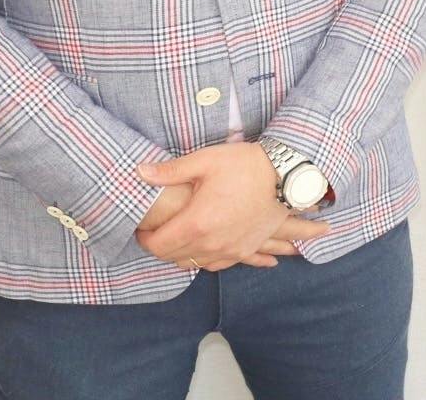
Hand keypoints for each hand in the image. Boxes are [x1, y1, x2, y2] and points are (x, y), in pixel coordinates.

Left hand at [132, 144, 331, 270]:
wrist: (286, 175)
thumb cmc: (244, 165)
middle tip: (158, 229)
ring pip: (194, 264)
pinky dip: (205, 259)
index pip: (157, 245)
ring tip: (179, 237)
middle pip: (173, 258)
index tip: (143, 228)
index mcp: (196, 223)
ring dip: (182, 254)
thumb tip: (140, 172)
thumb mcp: (206, 160)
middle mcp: (211, 244)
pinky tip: (204, 248)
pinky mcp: (245, 250)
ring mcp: (230, 251)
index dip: (144, 238)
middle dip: (161, 245)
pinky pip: (217, 265)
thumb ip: (170, 171)